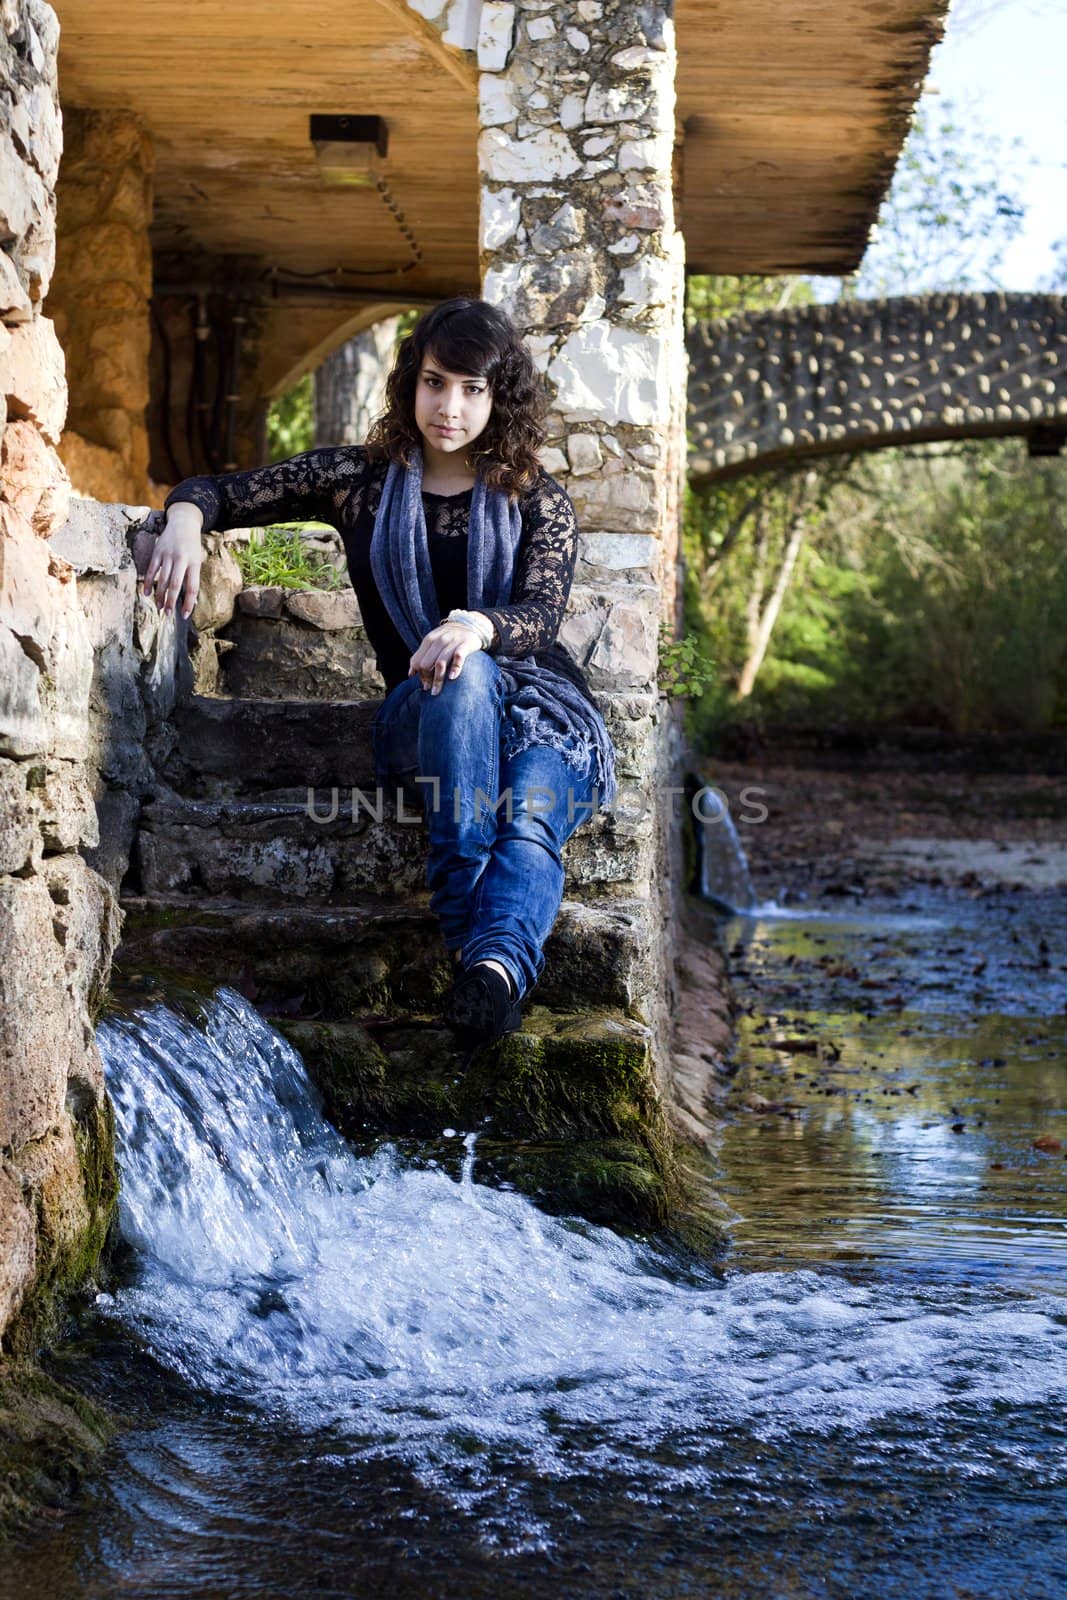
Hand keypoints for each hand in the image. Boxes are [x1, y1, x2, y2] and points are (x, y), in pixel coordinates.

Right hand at [142, 503, 203, 618]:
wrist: (184, 523)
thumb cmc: (192, 547)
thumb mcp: (197, 560)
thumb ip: (192, 578)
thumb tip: (190, 602)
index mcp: (194, 563)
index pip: (192, 587)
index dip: (188, 603)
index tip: (184, 615)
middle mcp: (181, 559)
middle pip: (175, 585)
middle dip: (171, 601)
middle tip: (167, 614)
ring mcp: (168, 555)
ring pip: (162, 579)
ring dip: (159, 595)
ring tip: (159, 607)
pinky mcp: (157, 551)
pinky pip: (151, 570)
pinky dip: (149, 582)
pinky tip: (147, 593)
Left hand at [408, 621, 482, 693]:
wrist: (471, 624)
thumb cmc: (449, 637)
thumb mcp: (433, 642)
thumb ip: (421, 655)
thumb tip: (410, 674)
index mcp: (429, 640)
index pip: (417, 661)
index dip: (419, 675)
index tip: (424, 684)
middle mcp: (439, 641)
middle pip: (426, 664)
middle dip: (426, 679)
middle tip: (431, 689)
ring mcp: (452, 642)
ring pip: (440, 664)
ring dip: (437, 680)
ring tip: (436, 691)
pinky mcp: (465, 645)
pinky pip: (458, 657)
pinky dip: (455, 668)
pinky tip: (452, 678)